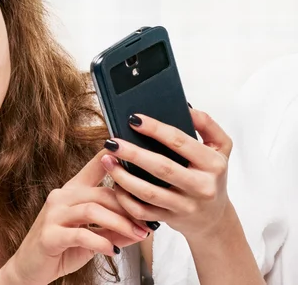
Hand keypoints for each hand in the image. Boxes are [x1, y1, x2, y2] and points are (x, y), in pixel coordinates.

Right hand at [0, 149, 150, 284]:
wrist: (30, 268)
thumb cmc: (61, 249)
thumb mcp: (92, 237)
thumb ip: (115, 230)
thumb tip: (143, 228)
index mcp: (72, 191)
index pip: (94, 167)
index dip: (112, 157)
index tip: (131, 150)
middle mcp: (61, 197)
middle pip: (100, 192)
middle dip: (128, 207)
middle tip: (148, 222)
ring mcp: (53, 215)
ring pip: (92, 210)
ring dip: (120, 223)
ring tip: (138, 235)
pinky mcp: (49, 235)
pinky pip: (80, 234)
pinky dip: (100, 242)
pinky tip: (112, 250)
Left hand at [101, 108, 232, 239]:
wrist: (214, 218)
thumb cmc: (212, 175)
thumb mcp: (220, 148)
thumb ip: (206, 124)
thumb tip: (185, 107)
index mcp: (212, 164)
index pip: (180, 142)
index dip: (155, 129)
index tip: (133, 119)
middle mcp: (201, 186)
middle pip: (162, 168)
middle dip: (133, 153)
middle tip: (111, 142)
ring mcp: (185, 206)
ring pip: (148, 193)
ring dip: (123, 176)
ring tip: (107, 160)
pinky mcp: (171, 220)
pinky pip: (142, 211)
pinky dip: (125, 199)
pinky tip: (114, 184)